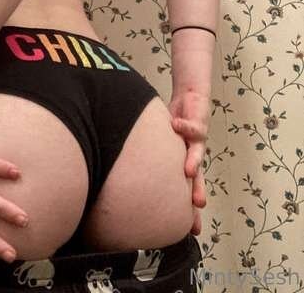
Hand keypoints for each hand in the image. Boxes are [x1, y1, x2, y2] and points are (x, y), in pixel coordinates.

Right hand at [168, 90, 208, 226]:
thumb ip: (155, 157)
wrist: (191, 96)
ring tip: (188, 172)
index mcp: (184, 162)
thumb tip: (130, 172)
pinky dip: (183, 127)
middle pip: (198, 177)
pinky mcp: (198, 122)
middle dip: (196, 191)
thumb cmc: (175, 121)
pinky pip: (191, 126)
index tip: (191, 230)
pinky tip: (174, 125)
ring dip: (193, 162)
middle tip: (197, 206)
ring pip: (197, 153)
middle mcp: (193, 154)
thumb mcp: (164, 142)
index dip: (189, 208)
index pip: (186, 188)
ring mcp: (196, 140)